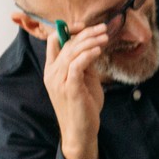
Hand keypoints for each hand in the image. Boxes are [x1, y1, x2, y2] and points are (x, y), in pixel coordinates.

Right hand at [42, 23, 109, 158]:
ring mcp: (59, 81)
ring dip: (90, 42)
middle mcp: (52, 73)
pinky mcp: (70, 88)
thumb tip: (93, 48)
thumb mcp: (84, 82)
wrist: (81, 132)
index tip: (87, 26)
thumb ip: (85, 66)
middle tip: (104, 28)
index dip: (68, 30)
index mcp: (52, 69)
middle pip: (66, 44)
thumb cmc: (84, 107)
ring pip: (72, 52)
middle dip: (86, 34)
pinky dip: (88, 55)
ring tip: (106, 37)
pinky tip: (99, 50)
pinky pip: (76, 65)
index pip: (53, 41)